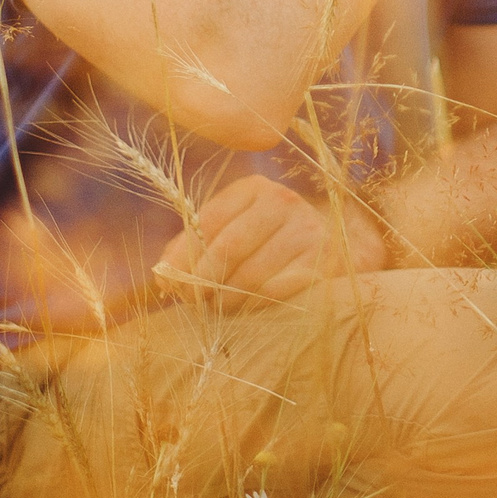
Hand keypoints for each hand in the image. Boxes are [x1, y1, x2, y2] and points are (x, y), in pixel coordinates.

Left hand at [154, 174, 387, 306]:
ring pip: (252, 274)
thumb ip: (193, 247)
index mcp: (253, 188)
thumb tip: (162, 276)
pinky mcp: (323, 261)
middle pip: (229, 247)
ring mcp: (306, 230)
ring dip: (227, 299)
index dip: (184, 256)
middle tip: (192, 302)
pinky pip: (277, 290)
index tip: (169, 283)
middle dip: (203, 281)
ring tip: (218, 308)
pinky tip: (246, 309)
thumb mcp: (234, 229)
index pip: (208, 221)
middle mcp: (282, 202)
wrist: (334, 245)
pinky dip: (255, 305)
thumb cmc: (269, 241)